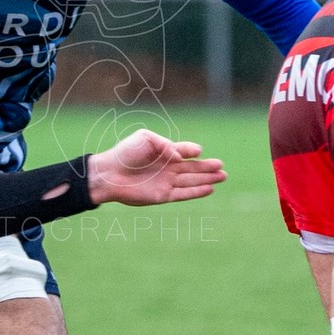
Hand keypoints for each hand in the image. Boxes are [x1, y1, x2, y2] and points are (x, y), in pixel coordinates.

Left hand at [87, 129, 226, 205]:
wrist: (110, 173)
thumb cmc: (125, 153)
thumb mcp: (145, 138)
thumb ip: (166, 145)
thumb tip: (180, 157)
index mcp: (164, 152)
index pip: (184, 151)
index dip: (192, 151)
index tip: (197, 151)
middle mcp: (167, 168)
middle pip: (192, 168)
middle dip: (208, 168)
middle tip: (222, 167)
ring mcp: (166, 182)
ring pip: (191, 181)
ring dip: (207, 179)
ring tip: (222, 176)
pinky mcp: (163, 196)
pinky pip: (183, 194)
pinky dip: (196, 192)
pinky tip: (209, 189)